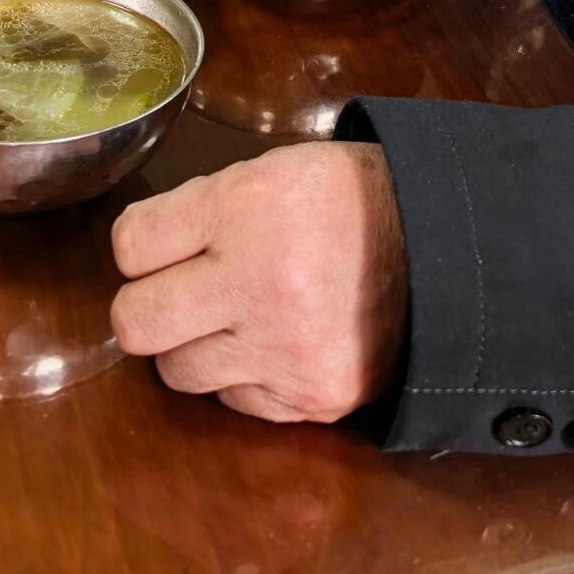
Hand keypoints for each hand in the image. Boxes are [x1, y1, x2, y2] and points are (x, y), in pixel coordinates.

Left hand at [110, 143, 408, 423]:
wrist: (444, 247)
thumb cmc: (345, 200)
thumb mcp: (271, 172)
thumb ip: (202, 211)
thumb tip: (140, 259)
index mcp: (244, 207)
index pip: (129, 245)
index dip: (144, 245)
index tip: (167, 245)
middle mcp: (258, 281)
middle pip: (135, 322)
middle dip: (148, 306)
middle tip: (183, 293)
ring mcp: (283, 349)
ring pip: (177, 371)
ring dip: (196, 345)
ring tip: (238, 317)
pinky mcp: (309, 398)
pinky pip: (233, 400)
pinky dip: (244, 375)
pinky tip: (278, 342)